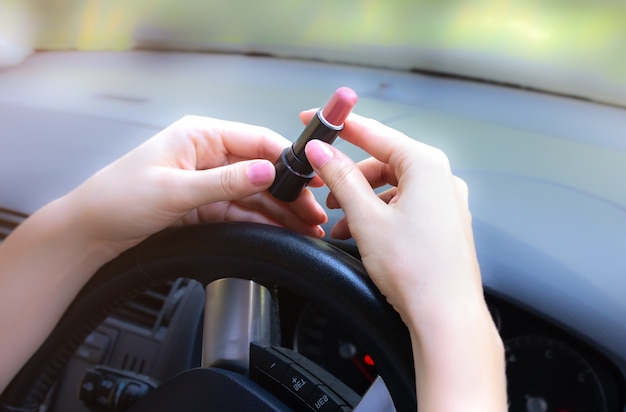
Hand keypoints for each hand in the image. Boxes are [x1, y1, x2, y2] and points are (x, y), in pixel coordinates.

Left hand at [67, 115, 326, 255]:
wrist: (90, 231)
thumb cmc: (117, 198)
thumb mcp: (175, 190)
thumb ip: (225, 182)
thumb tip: (266, 172)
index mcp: (200, 135)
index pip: (256, 140)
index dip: (287, 158)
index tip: (312, 177)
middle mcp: (208, 154)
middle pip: (261, 170)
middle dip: (290, 191)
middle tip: (314, 212)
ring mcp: (208, 180)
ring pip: (255, 194)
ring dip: (281, 210)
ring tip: (307, 226)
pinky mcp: (205, 203)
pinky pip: (242, 210)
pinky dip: (263, 221)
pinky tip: (283, 230)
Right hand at [301, 111, 478, 317]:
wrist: (445, 315)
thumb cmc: (417, 270)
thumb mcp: (366, 218)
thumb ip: (340, 179)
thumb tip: (322, 152)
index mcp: (427, 165)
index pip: (375, 133)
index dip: (340, 126)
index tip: (316, 121)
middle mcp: (441, 178)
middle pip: (384, 161)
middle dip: (350, 175)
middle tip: (323, 185)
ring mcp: (444, 201)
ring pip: (392, 186)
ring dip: (361, 199)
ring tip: (339, 220)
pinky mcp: (442, 222)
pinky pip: (404, 206)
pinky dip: (379, 214)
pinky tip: (359, 233)